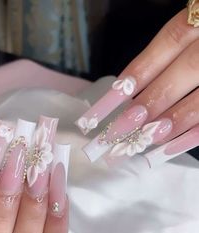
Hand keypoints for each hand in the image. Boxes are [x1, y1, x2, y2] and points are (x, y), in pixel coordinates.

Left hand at [76, 8, 198, 166]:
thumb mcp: (188, 31)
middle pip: (173, 81)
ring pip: (197, 101)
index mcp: (193, 27)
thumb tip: (130, 94)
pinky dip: (192, 135)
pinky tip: (168, 149)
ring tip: (142, 143)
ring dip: (167, 125)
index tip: (100, 111)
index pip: (155, 57)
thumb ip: (164, 58)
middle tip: (116, 134)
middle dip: (143, 109)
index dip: (126, 85)